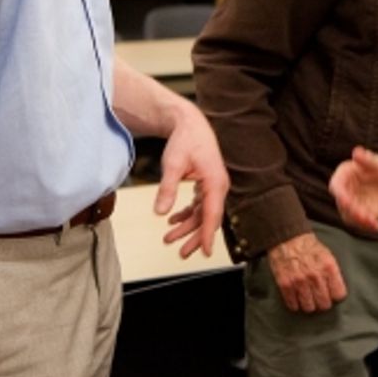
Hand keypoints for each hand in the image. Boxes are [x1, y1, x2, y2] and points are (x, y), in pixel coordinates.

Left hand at [152, 96, 229, 257]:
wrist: (189, 123)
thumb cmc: (185, 140)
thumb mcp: (173, 164)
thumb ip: (167, 189)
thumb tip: (159, 213)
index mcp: (215, 182)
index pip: (213, 214)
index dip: (208, 235)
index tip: (205, 253)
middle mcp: (218, 186)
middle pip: (209, 218)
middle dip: (195, 237)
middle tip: (181, 253)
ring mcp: (213, 185)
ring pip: (203, 214)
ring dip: (187, 227)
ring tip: (169, 239)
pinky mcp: (206, 184)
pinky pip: (199, 205)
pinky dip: (187, 215)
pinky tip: (172, 220)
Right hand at [267, 232, 347, 312]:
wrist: (288, 238)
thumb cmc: (309, 247)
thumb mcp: (328, 255)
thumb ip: (333, 273)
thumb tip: (337, 291)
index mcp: (328, 267)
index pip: (339, 294)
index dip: (336, 296)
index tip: (332, 294)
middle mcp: (315, 276)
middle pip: (324, 304)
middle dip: (323, 303)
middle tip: (320, 298)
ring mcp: (299, 281)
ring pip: (309, 308)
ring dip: (309, 305)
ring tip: (308, 299)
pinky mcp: (285, 285)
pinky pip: (293, 305)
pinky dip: (295, 304)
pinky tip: (297, 298)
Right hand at [329, 145, 377, 233]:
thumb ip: (368, 160)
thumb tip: (356, 151)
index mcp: (345, 175)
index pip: (336, 185)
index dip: (339, 194)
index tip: (347, 201)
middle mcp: (345, 190)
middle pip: (342, 204)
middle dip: (352, 211)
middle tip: (365, 216)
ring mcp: (351, 203)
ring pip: (349, 216)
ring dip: (359, 221)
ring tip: (373, 222)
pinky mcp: (360, 214)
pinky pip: (360, 223)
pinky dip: (367, 226)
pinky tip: (377, 226)